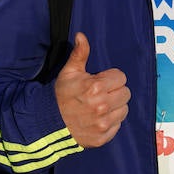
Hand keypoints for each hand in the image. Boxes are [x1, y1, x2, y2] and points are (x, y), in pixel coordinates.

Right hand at [54, 33, 129, 148]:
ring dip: (115, 106)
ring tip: (100, 106)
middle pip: (126, 93)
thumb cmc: (60, 95)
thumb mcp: (69, 72)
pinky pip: (118, 125)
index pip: (121, 77)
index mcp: (96, 87)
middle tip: (101, 93)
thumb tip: (81, 35)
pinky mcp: (103, 137)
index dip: (110, 78)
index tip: (100, 81)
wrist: (47, 123)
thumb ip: (80, 53)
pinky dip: (111, 121)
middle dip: (115, 91)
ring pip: (124, 109)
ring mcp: (103, 123)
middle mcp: (102, 106)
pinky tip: (98, 118)